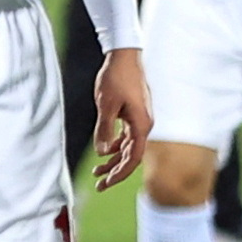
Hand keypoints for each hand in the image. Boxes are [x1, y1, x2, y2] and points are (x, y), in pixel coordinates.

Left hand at [85, 49, 154, 187]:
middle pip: (132, 156)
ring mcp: (140, 120)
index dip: (121, 173)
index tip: (107, 183)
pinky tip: (105, 152)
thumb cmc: (116, 77)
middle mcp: (144, 125)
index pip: (134, 157)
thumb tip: (102, 153)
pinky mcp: (135, 114)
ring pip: (128, 148)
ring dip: (114, 160)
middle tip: (99, 185)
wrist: (125, 55)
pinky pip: (127, 137)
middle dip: (115, 172)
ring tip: (97, 172)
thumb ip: (104, 130)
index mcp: (141, 125)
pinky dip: (116, 146)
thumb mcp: (106, 105)